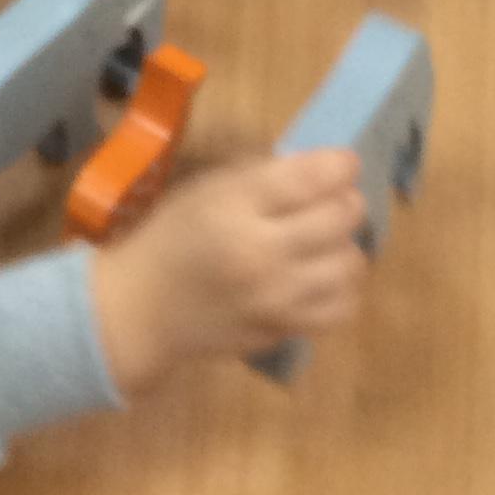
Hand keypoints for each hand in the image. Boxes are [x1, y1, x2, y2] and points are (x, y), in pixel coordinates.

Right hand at [92, 150, 366, 394]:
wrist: (144, 308)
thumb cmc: (173, 236)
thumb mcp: (208, 188)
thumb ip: (265, 175)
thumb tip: (321, 168)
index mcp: (236, 208)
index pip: (312, 178)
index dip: (340, 165)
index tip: (343, 163)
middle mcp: (262, 255)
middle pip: (340, 219)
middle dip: (347, 201)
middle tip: (334, 199)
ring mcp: (276, 300)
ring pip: (350, 264)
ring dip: (346, 244)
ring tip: (328, 239)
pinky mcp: (283, 331)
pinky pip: (340, 308)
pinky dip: (342, 288)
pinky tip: (324, 275)